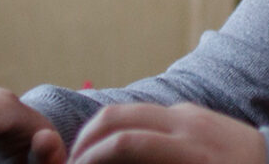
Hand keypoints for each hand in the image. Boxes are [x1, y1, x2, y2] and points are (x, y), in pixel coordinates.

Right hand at [68, 103, 264, 163]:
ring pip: (131, 109)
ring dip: (102, 130)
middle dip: (87, 139)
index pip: (125, 143)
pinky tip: (121, 150)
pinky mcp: (196, 112)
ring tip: (89, 156)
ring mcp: (193, 114)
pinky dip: (127, 127)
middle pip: (119, 117)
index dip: (91, 158)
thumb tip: (118, 162)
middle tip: (73, 162)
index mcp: (193, 155)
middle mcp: (190, 127)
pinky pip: (151, 114)